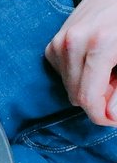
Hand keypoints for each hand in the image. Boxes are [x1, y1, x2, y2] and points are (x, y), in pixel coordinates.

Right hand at [45, 0, 116, 125]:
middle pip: (77, 97)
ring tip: (110, 71)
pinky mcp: (52, 46)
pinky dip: (79, 77)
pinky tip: (95, 63)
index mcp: (98, 45)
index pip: (87, 99)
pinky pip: (63, 76)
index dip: (102, 116)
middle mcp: (72, 44)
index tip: (115, 118)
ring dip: (89, 88)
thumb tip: (111, 114)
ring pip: (69, 89)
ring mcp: (59, 44)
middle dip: (98, 100)